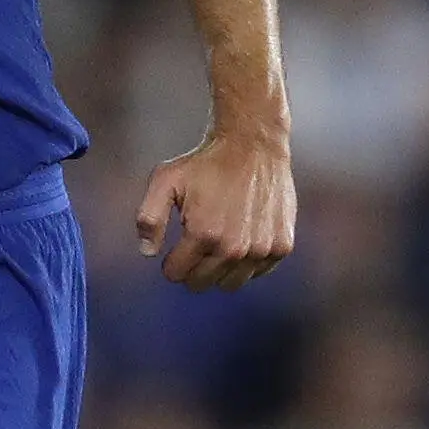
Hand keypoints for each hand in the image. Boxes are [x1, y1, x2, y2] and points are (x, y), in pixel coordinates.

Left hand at [136, 132, 295, 292]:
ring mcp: (261, 249)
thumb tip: (147, 253)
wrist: (253, 144)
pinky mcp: (281, 246)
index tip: (177, 245)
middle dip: (193, 267)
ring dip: (220, 269)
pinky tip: (242, 237)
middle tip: (197, 243)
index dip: (171, 261)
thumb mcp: (165, 180)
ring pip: (230, 283)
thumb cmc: (206, 162)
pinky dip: (247, 263)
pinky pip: (257, 273)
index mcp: (203, 235)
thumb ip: (149, 218)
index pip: (176, 274)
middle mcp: (234, 248)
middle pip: (202, 282)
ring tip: (220, 240)